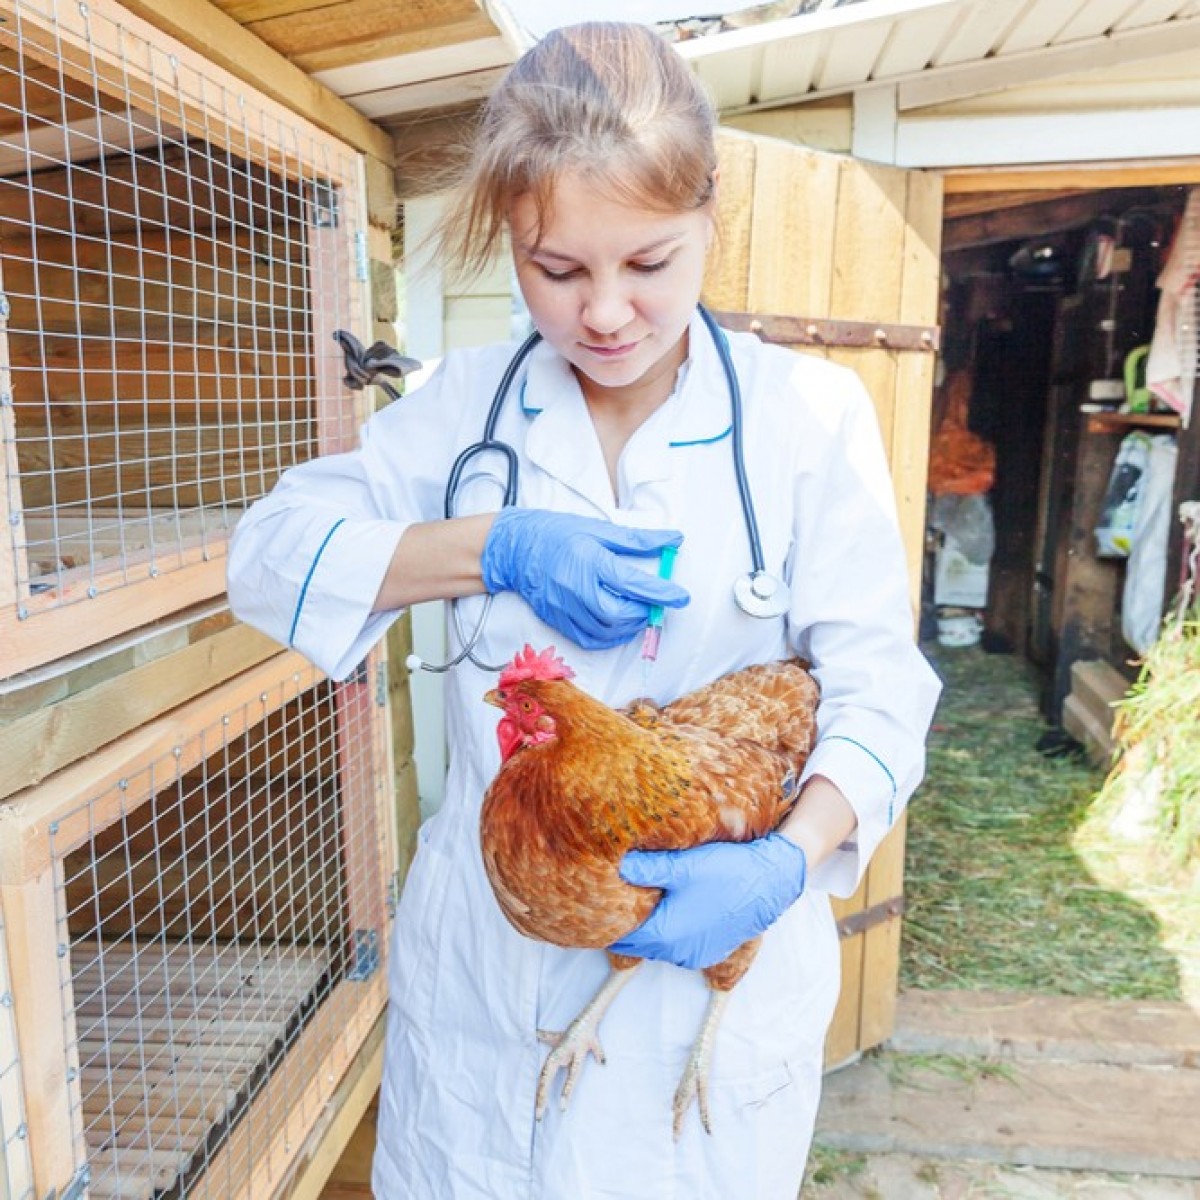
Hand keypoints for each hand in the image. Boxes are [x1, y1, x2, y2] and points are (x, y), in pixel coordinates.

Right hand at [480, 508, 688, 649]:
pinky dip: (609, 637)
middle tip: (655, 605)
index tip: (681, 597)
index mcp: (590, 561)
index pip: (633, 583)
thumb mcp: (598, 529)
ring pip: (606, 630)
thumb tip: (672, 540)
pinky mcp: (558, 619)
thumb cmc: (557, 533)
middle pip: (619, 613)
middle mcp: (577, 588)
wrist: (515, 548)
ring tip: (638, 613)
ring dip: (629, 626)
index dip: (661, 592)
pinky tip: (618, 626)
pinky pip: (589, 639)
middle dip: (643, 613)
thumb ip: (637, 540)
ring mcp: (565, 607)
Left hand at [609, 834, 807, 969]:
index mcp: (665, 934)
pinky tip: (671, 908)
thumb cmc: (727, 871)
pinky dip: (669, 932)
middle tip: (616, 898)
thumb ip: (646, 868)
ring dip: (649, 929)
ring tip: (642, 900)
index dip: (608, 920)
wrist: (771, 882)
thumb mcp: (682, 865)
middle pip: (636, 944)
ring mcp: (694, 955)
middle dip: (625, 925)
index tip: (599, 903)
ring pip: (657, 946)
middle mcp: (677, 953)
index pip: (620, 938)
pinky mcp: (709, 952)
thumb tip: (616, 865)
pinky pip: (677, 946)